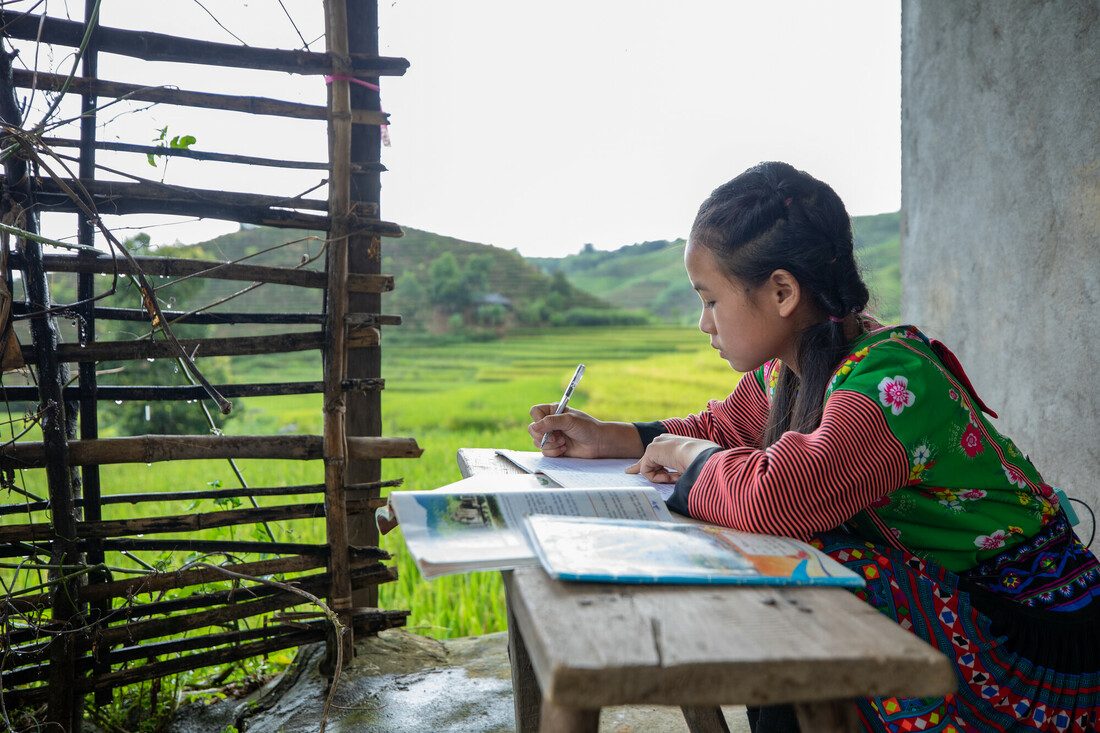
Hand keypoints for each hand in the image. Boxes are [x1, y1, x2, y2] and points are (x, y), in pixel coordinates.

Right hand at [527, 404, 642, 458]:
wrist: (598, 443)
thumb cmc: (586, 427)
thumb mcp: (568, 420)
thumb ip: (550, 422)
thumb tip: (534, 427)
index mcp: (553, 411)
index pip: (534, 412)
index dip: (538, 420)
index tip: (548, 426)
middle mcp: (550, 423)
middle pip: (533, 429)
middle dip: (543, 436)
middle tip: (556, 438)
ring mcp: (551, 436)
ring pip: (537, 442)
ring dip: (550, 445)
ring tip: (564, 442)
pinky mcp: (554, 448)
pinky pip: (544, 452)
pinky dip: (554, 452)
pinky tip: (565, 449)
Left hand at [626, 434, 720, 482]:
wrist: (699, 454)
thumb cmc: (699, 461)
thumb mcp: (687, 466)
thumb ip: (676, 471)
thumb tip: (674, 479)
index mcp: (673, 442)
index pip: (657, 453)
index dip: (649, 463)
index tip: (635, 469)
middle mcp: (663, 441)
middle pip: (646, 459)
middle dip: (638, 467)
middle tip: (628, 471)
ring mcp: (656, 445)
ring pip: (650, 468)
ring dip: (662, 477)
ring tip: (675, 477)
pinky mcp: (651, 451)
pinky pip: (648, 472)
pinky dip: (659, 478)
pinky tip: (669, 476)